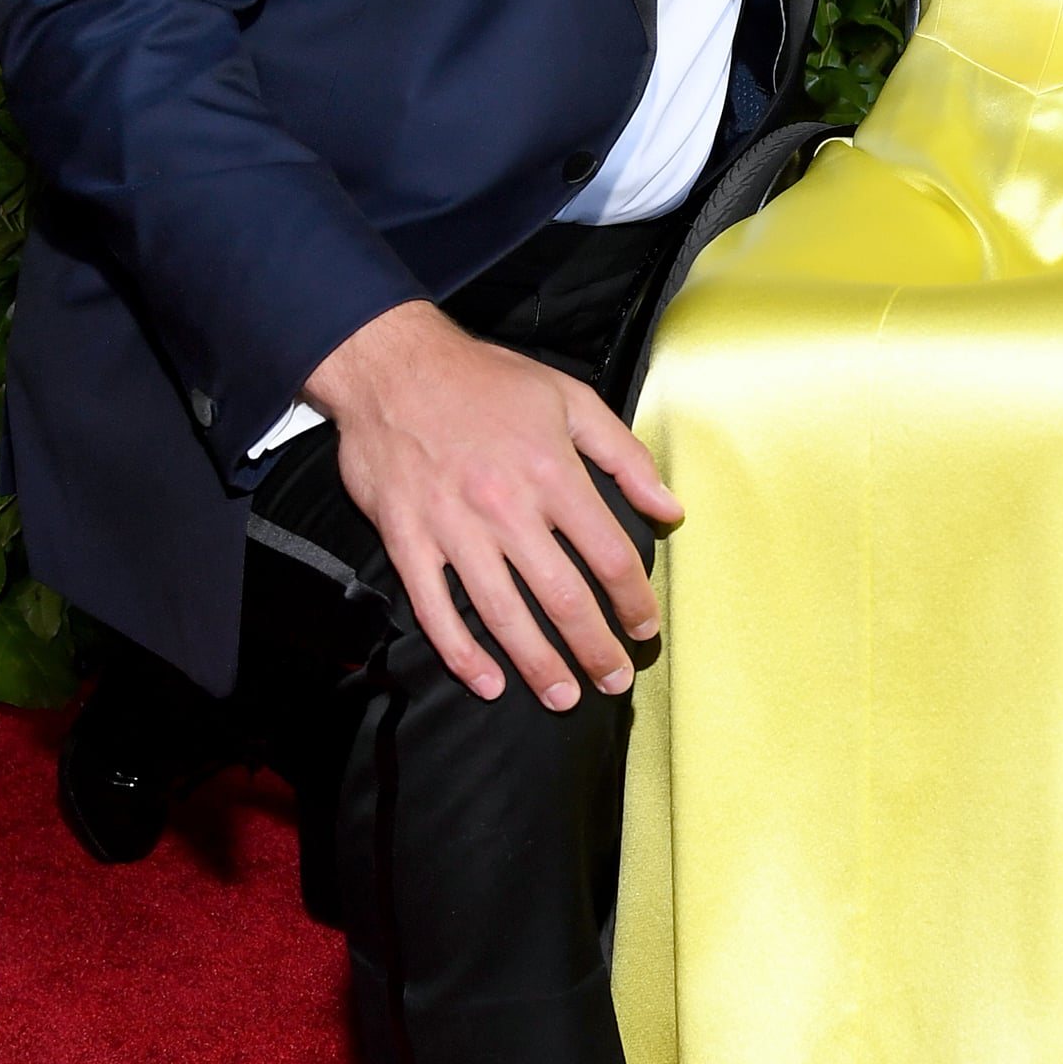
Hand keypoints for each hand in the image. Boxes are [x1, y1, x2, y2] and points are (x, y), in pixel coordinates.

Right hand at [302, 300, 681, 710]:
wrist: (394, 366)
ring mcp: (453, 528)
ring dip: (538, 665)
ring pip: (503, 615)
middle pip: (563, 598)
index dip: (634, 601)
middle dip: (594, 649)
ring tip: (563, 697)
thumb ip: (624, 455)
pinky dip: (460, 654)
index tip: (644, 630)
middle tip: (613, 681)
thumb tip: (668, 508)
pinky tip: (487, 683)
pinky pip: (434, 609)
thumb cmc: (485, 380)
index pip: (609, 555)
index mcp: (553, 474)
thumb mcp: (570, 398)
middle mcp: (507, 508)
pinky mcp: (407, 539)